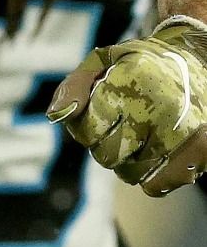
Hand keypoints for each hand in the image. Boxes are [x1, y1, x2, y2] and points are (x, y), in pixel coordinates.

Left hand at [46, 17, 206, 195]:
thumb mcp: (104, 60)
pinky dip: (150, 174)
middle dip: (105, 143)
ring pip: (130, 175)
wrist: (198, 63)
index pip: (87, 129)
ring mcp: (182, 133)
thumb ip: (75, 85)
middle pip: (106, 156)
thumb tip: (55, 115)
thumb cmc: (142, 65)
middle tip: (122, 123)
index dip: (86, 124)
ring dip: (127, 161)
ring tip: (141, 134)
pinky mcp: (200, 154)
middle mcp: (159, 107)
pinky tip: (158, 149)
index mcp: (132, 80)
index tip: (101, 110)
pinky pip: (155, 186)